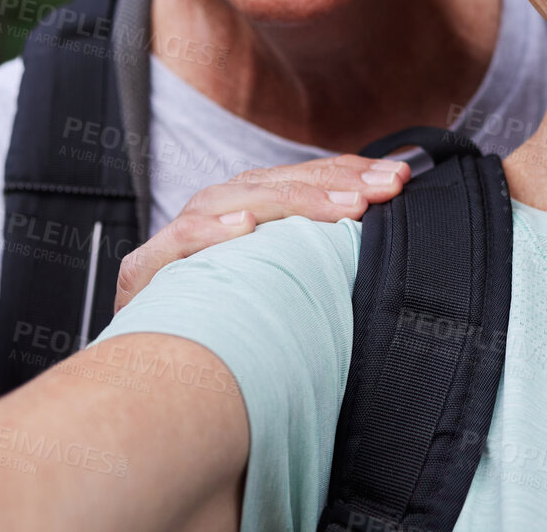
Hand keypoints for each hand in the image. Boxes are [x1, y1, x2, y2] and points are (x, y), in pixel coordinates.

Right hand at [115, 154, 410, 309]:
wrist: (149, 374)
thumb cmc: (225, 326)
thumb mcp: (280, 284)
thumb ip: (318, 255)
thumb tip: (384, 231)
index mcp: (248, 208)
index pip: (304, 178)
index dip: (352, 172)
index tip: (402, 177)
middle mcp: (214, 213)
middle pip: (276, 183)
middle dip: (336, 182)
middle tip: (384, 188)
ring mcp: (178, 240)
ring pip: (233, 201)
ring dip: (290, 201)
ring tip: (342, 206)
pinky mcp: (145, 272)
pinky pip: (177, 244)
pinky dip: (207, 233)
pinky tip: (242, 229)